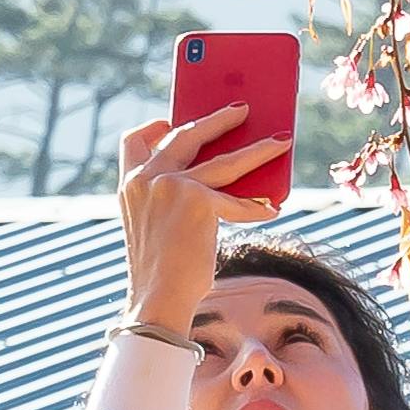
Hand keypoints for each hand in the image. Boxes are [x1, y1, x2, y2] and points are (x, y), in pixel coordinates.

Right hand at [120, 104, 258, 339]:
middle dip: (216, 121)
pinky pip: (237, 201)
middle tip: (241, 111)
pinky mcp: (197, 200)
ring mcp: (171, 186)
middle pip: (185, 135)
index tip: (169, 120)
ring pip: (225, 161)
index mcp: (130, 185)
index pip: (134, 141)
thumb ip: (171, 198)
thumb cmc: (161, 269)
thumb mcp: (156, 226)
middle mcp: (146, 179)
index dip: (153, 128)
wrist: (157, 298)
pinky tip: (272, 209)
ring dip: (257, 150)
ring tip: (279, 142)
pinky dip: (256, 208)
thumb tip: (219, 180)